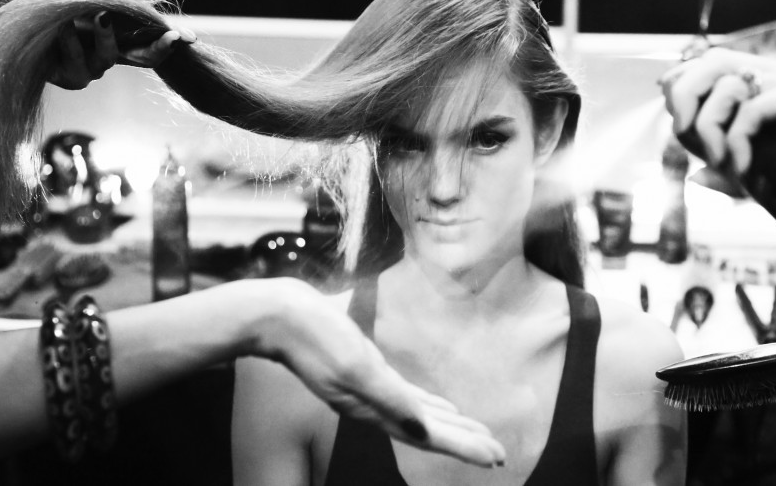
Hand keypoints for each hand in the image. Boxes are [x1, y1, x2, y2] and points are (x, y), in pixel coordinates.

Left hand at [48, 11, 195, 89]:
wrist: (10, 24)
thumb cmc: (50, 8)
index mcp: (117, 37)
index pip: (151, 44)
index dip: (168, 43)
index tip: (183, 37)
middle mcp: (107, 56)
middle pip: (142, 59)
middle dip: (153, 46)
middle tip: (160, 32)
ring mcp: (88, 70)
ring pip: (107, 60)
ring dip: (102, 37)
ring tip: (92, 15)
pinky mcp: (67, 78)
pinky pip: (77, 66)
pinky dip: (71, 44)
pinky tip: (63, 28)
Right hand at [260, 279, 506, 466]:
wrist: (278, 316)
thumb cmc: (316, 336)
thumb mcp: (357, 366)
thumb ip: (390, 399)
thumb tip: (424, 430)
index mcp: (375, 406)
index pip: (428, 435)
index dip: (463, 447)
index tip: (495, 458)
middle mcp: (374, 404)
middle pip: (428, 429)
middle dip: (463, 441)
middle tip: (497, 452)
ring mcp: (368, 389)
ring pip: (419, 415)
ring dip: (449, 425)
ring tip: (476, 433)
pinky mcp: (364, 371)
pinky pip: (405, 397)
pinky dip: (426, 404)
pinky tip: (438, 405)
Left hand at [659, 48, 775, 183]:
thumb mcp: (768, 167)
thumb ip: (732, 165)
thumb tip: (694, 176)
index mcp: (768, 78)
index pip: (709, 62)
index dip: (682, 85)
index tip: (677, 121)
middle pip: (710, 62)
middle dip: (685, 97)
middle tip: (685, 136)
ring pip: (726, 84)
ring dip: (709, 125)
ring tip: (718, 159)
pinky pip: (751, 111)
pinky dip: (737, 141)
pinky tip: (744, 167)